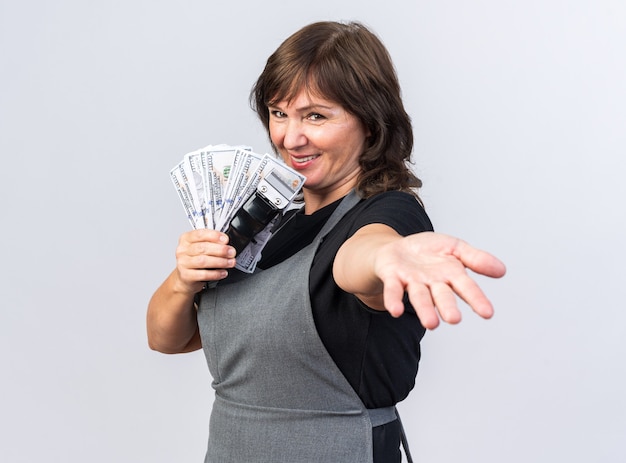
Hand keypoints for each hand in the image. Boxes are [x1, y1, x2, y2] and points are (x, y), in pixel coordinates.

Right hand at [174, 229, 236, 294]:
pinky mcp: (186, 276)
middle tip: (231, 252)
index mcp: (186, 239)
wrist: (185, 277)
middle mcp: (182, 250)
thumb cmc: (195, 259)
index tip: (226, 240)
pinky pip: (203, 274)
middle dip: (220, 250)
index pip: (200, 234)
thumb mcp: (200, 246)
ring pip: (203, 261)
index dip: (214, 236)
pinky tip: (223, 272)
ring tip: (230, 262)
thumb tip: (226, 242)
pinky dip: (215, 274)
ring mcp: (183, 263)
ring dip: (220, 262)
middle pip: (202, 248)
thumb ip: (211, 242)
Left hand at [374, 231, 505, 328]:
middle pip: (442, 296)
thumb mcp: (455, 247)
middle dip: (447, 307)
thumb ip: (475, 258)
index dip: (476, 299)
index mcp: (451, 275)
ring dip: (424, 309)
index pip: (466, 287)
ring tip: (431, 323)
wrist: (396, 248)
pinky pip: (393, 289)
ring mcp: (413, 282)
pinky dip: (394, 299)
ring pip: (419, 296)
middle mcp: (432, 283)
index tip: (487, 313)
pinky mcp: (393, 278)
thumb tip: (502, 270)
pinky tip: (395, 310)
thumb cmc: (428, 251)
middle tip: (454, 319)